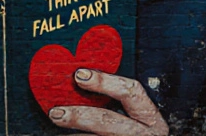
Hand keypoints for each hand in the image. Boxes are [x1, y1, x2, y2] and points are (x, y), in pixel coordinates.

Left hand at [46, 69, 167, 135]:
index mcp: (149, 118)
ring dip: (73, 134)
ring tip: (57, 126)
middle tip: (56, 113)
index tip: (80, 75)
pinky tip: (65, 135)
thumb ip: (116, 103)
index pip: (131, 92)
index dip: (105, 82)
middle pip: (108, 121)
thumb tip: (80, 82)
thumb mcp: (135, 118)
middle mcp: (143, 134)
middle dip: (79, 116)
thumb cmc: (132, 132)